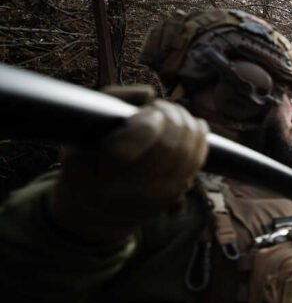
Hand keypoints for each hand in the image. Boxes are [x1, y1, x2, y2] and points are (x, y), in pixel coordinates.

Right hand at [51, 94, 208, 241]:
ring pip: (186, 154)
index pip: (127, 150)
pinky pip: (195, 164)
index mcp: (91, 172)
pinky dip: (199, 140)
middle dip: (170, 117)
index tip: (149, 110)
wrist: (95, 208)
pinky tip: (195, 125)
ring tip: (173, 114)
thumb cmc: (86, 158)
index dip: (147, 123)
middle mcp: (124, 189)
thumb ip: (111, 101)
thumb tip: (150, 94)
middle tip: (160, 107)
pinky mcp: (173, 196)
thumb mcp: (81, 127)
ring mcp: (153, 196)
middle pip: (167, 146)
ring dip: (186, 125)